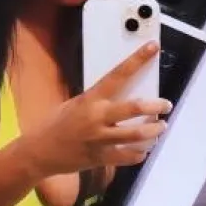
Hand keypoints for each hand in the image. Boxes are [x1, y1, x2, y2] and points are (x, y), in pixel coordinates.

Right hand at [28, 42, 171, 175]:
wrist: (39, 152)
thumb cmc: (56, 124)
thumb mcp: (75, 104)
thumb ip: (98, 101)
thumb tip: (124, 95)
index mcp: (90, 99)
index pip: (118, 74)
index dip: (137, 60)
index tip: (152, 47)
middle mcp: (96, 118)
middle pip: (134, 107)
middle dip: (156, 105)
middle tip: (166, 105)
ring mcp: (99, 139)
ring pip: (136, 135)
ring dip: (154, 131)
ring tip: (160, 127)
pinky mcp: (100, 158)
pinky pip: (127, 157)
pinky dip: (139, 154)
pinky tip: (143, 150)